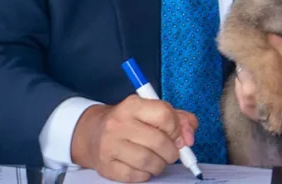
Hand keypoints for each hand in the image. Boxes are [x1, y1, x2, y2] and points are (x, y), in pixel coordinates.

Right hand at [71, 95, 197, 182]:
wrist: (93, 133)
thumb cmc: (130, 123)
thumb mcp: (152, 112)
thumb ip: (178, 119)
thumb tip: (189, 138)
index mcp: (132, 105)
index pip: (164, 114)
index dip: (177, 129)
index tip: (177, 136)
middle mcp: (118, 123)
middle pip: (159, 142)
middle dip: (172, 152)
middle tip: (170, 153)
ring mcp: (110, 145)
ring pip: (148, 161)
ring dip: (160, 165)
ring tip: (157, 160)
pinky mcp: (106, 165)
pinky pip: (136, 176)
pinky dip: (145, 174)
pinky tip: (142, 166)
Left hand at [233, 1, 281, 150]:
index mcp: (271, 57)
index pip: (257, 35)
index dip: (267, 36)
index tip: (276, 39)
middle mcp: (255, 74)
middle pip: (247, 51)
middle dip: (258, 52)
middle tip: (276, 58)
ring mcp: (248, 91)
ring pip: (242, 68)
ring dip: (252, 68)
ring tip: (272, 73)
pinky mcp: (245, 106)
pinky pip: (240, 86)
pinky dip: (250, 84)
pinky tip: (266, 86)